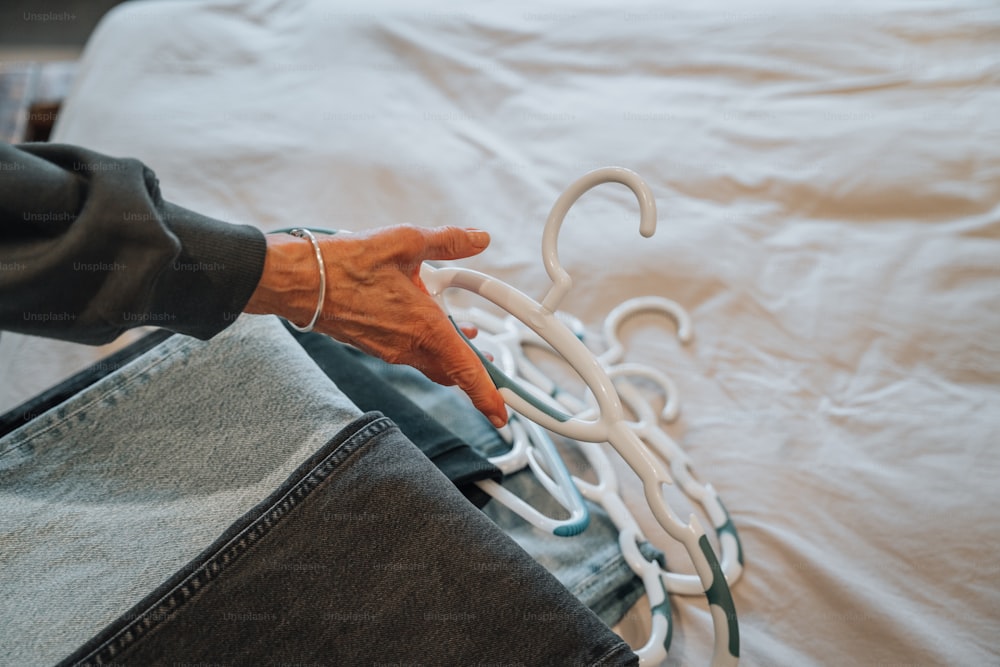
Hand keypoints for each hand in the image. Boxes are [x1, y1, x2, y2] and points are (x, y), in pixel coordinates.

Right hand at [245, 224, 507, 426]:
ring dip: (449, 351)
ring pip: (430, 360)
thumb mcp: (405, 242)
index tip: (500, 415)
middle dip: (473, 370)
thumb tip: (477, 238)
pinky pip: (410, 352)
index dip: (487, 394)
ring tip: (467, 333)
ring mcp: (388, 349)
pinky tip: (426, 318)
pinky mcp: (373, 344)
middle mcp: (407, 346)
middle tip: (494, 368)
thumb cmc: (344, 264)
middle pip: (451, 370)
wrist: (298, 281)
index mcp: (423, 327)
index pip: (465, 369)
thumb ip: (447, 242)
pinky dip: (426, 341)